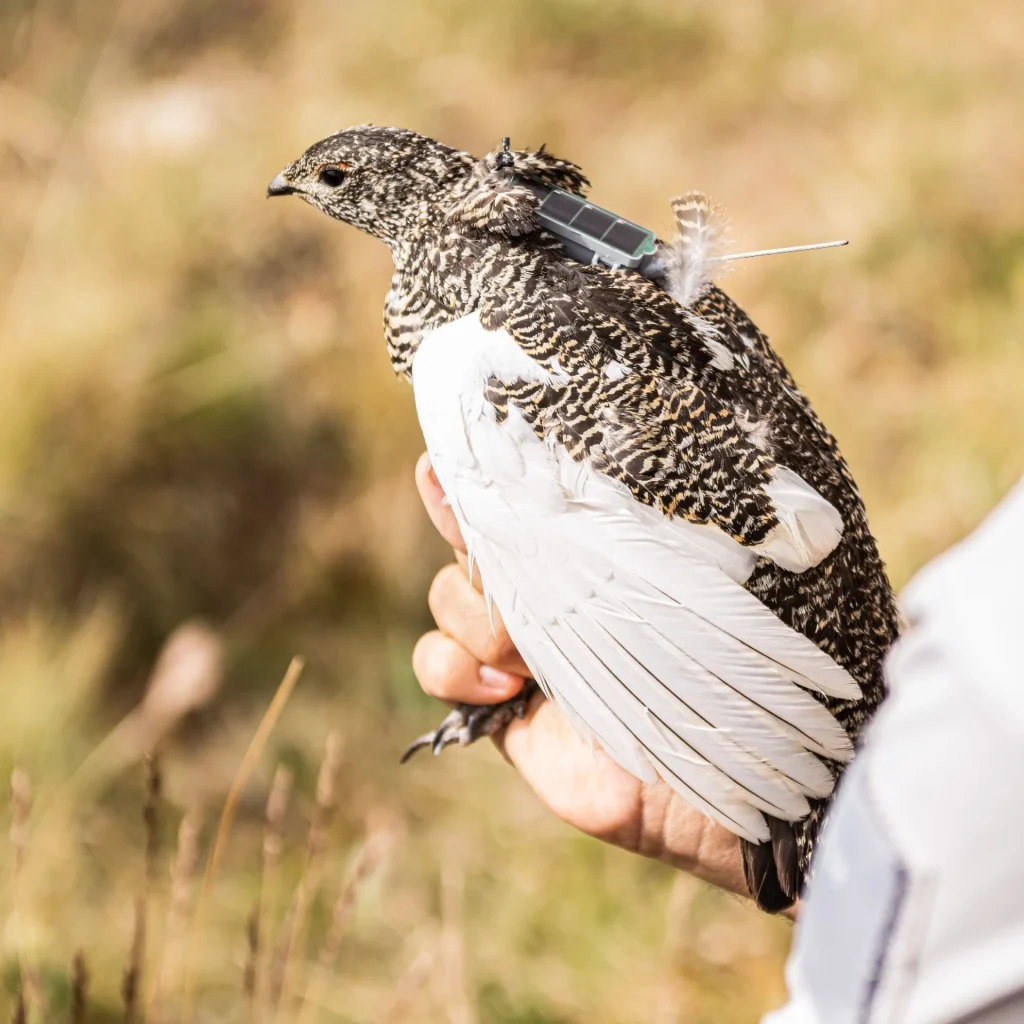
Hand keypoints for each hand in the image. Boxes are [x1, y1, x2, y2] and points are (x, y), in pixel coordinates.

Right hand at [412, 454, 763, 903]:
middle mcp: (546, 587)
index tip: (443, 463)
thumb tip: (610, 461)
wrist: (716, 767)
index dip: (474, 474)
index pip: (519, 497)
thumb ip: (626, 534)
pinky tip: (503, 688)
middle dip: (475, 547)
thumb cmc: (717, 658)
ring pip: (445, 596)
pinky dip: (453, 665)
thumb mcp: (671, 582)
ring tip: (524, 654)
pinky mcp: (494, 699)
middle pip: (468, 540)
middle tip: (513, 572)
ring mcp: (515, 642)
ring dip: (473, 615)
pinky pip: (436, 663)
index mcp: (587, 550)